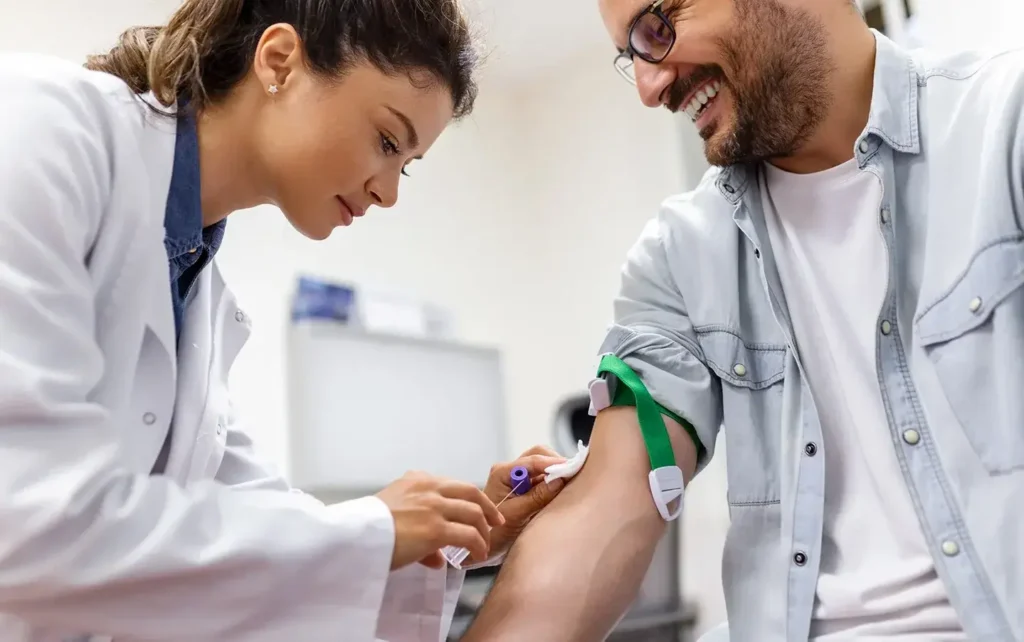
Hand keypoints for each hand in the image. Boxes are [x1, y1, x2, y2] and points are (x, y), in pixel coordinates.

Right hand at [376, 470, 503, 570]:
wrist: (354, 535)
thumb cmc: (369, 527)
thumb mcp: (392, 514)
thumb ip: (418, 526)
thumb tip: (437, 556)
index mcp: (417, 480)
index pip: (453, 485)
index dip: (471, 498)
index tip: (479, 508)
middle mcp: (428, 488)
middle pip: (470, 492)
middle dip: (487, 508)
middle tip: (495, 521)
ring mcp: (434, 507)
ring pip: (474, 513)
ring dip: (484, 531)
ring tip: (484, 545)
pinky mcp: (436, 529)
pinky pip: (469, 535)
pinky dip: (478, 545)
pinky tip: (478, 555)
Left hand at [485, 445, 567, 556]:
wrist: (483, 543)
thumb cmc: (494, 532)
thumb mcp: (516, 515)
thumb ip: (537, 497)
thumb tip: (559, 481)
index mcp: (502, 473)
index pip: (532, 461)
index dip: (553, 463)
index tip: (572, 468)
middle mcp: (509, 471)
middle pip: (538, 456)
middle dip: (556, 463)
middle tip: (573, 475)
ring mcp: (517, 478)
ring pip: (542, 466)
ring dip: (556, 473)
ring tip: (569, 484)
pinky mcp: (525, 487)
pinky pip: (542, 478)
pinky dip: (553, 482)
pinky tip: (561, 491)